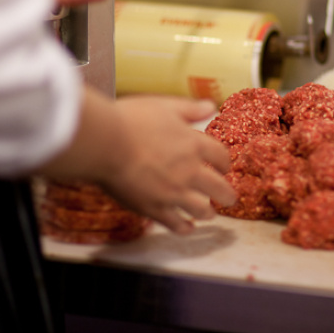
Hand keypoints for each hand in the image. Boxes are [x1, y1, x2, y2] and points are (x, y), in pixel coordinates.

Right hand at [37, 88, 235, 234]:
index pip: (221, 157)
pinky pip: (177, 224)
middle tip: (228, 198)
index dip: (225, 163)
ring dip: (208, 212)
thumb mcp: (164, 106)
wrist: (105, 144)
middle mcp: (190, 171)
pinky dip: (185, 227)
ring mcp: (173, 193)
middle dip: (227, 195)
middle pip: (220, 189)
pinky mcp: (154, 209)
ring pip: (202, 210)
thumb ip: (189, 109)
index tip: (223, 167)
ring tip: (208, 213)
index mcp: (194, 144)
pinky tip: (186, 227)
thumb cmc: (130, 121)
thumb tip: (211, 106)